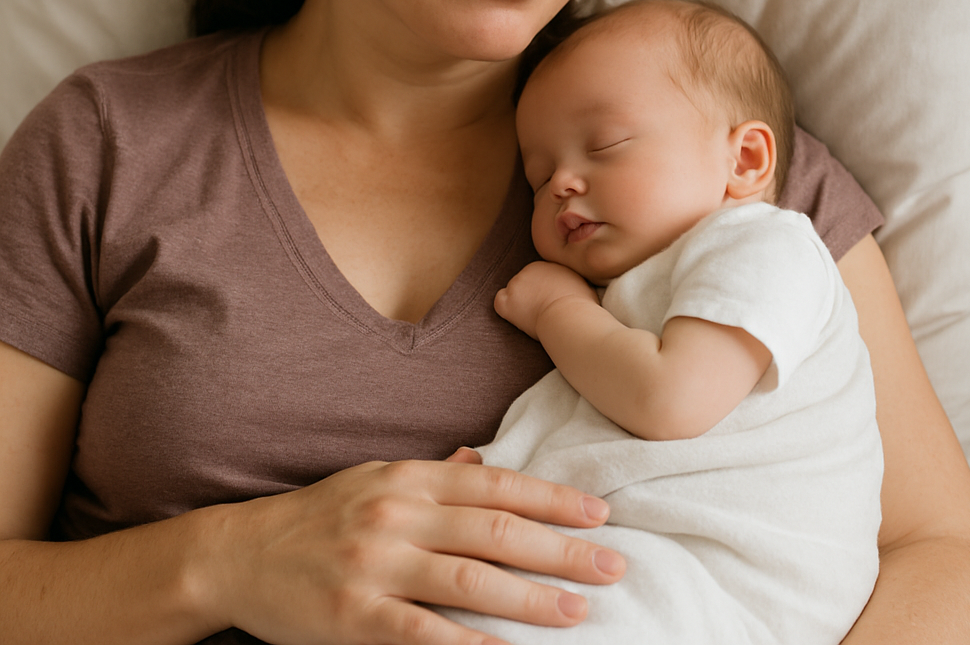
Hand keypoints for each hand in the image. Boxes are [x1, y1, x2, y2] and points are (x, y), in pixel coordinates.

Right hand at [209, 457, 624, 644]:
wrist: (240, 552)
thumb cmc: (320, 514)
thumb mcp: (376, 477)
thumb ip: (433, 473)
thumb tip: (481, 460)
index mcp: (409, 478)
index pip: (495, 484)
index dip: (550, 498)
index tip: (598, 512)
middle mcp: (398, 513)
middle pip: (494, 531)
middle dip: (559, 547)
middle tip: (611, 563)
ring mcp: (376, 563)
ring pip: (468, 580)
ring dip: (529, 597)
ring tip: (577, 610)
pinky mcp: (354, 614)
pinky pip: (421, 633)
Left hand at [494, 261, 598, 338]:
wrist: (570, 315)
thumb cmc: (581, 305)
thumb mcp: (582, 284)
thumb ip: (572, 282)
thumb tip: (575, 287)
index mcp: (547, 265)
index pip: (538, 278)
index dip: (543, 292)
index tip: (551, 303)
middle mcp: (529, 270)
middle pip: (525, 284)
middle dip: (531, 296)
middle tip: (543, 311)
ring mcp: (516, 284)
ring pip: (514, 294)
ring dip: (521, 304)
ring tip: (535, 317)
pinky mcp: (507, 300)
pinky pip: (500, 302)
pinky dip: (506, 310)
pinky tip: (518, 317)